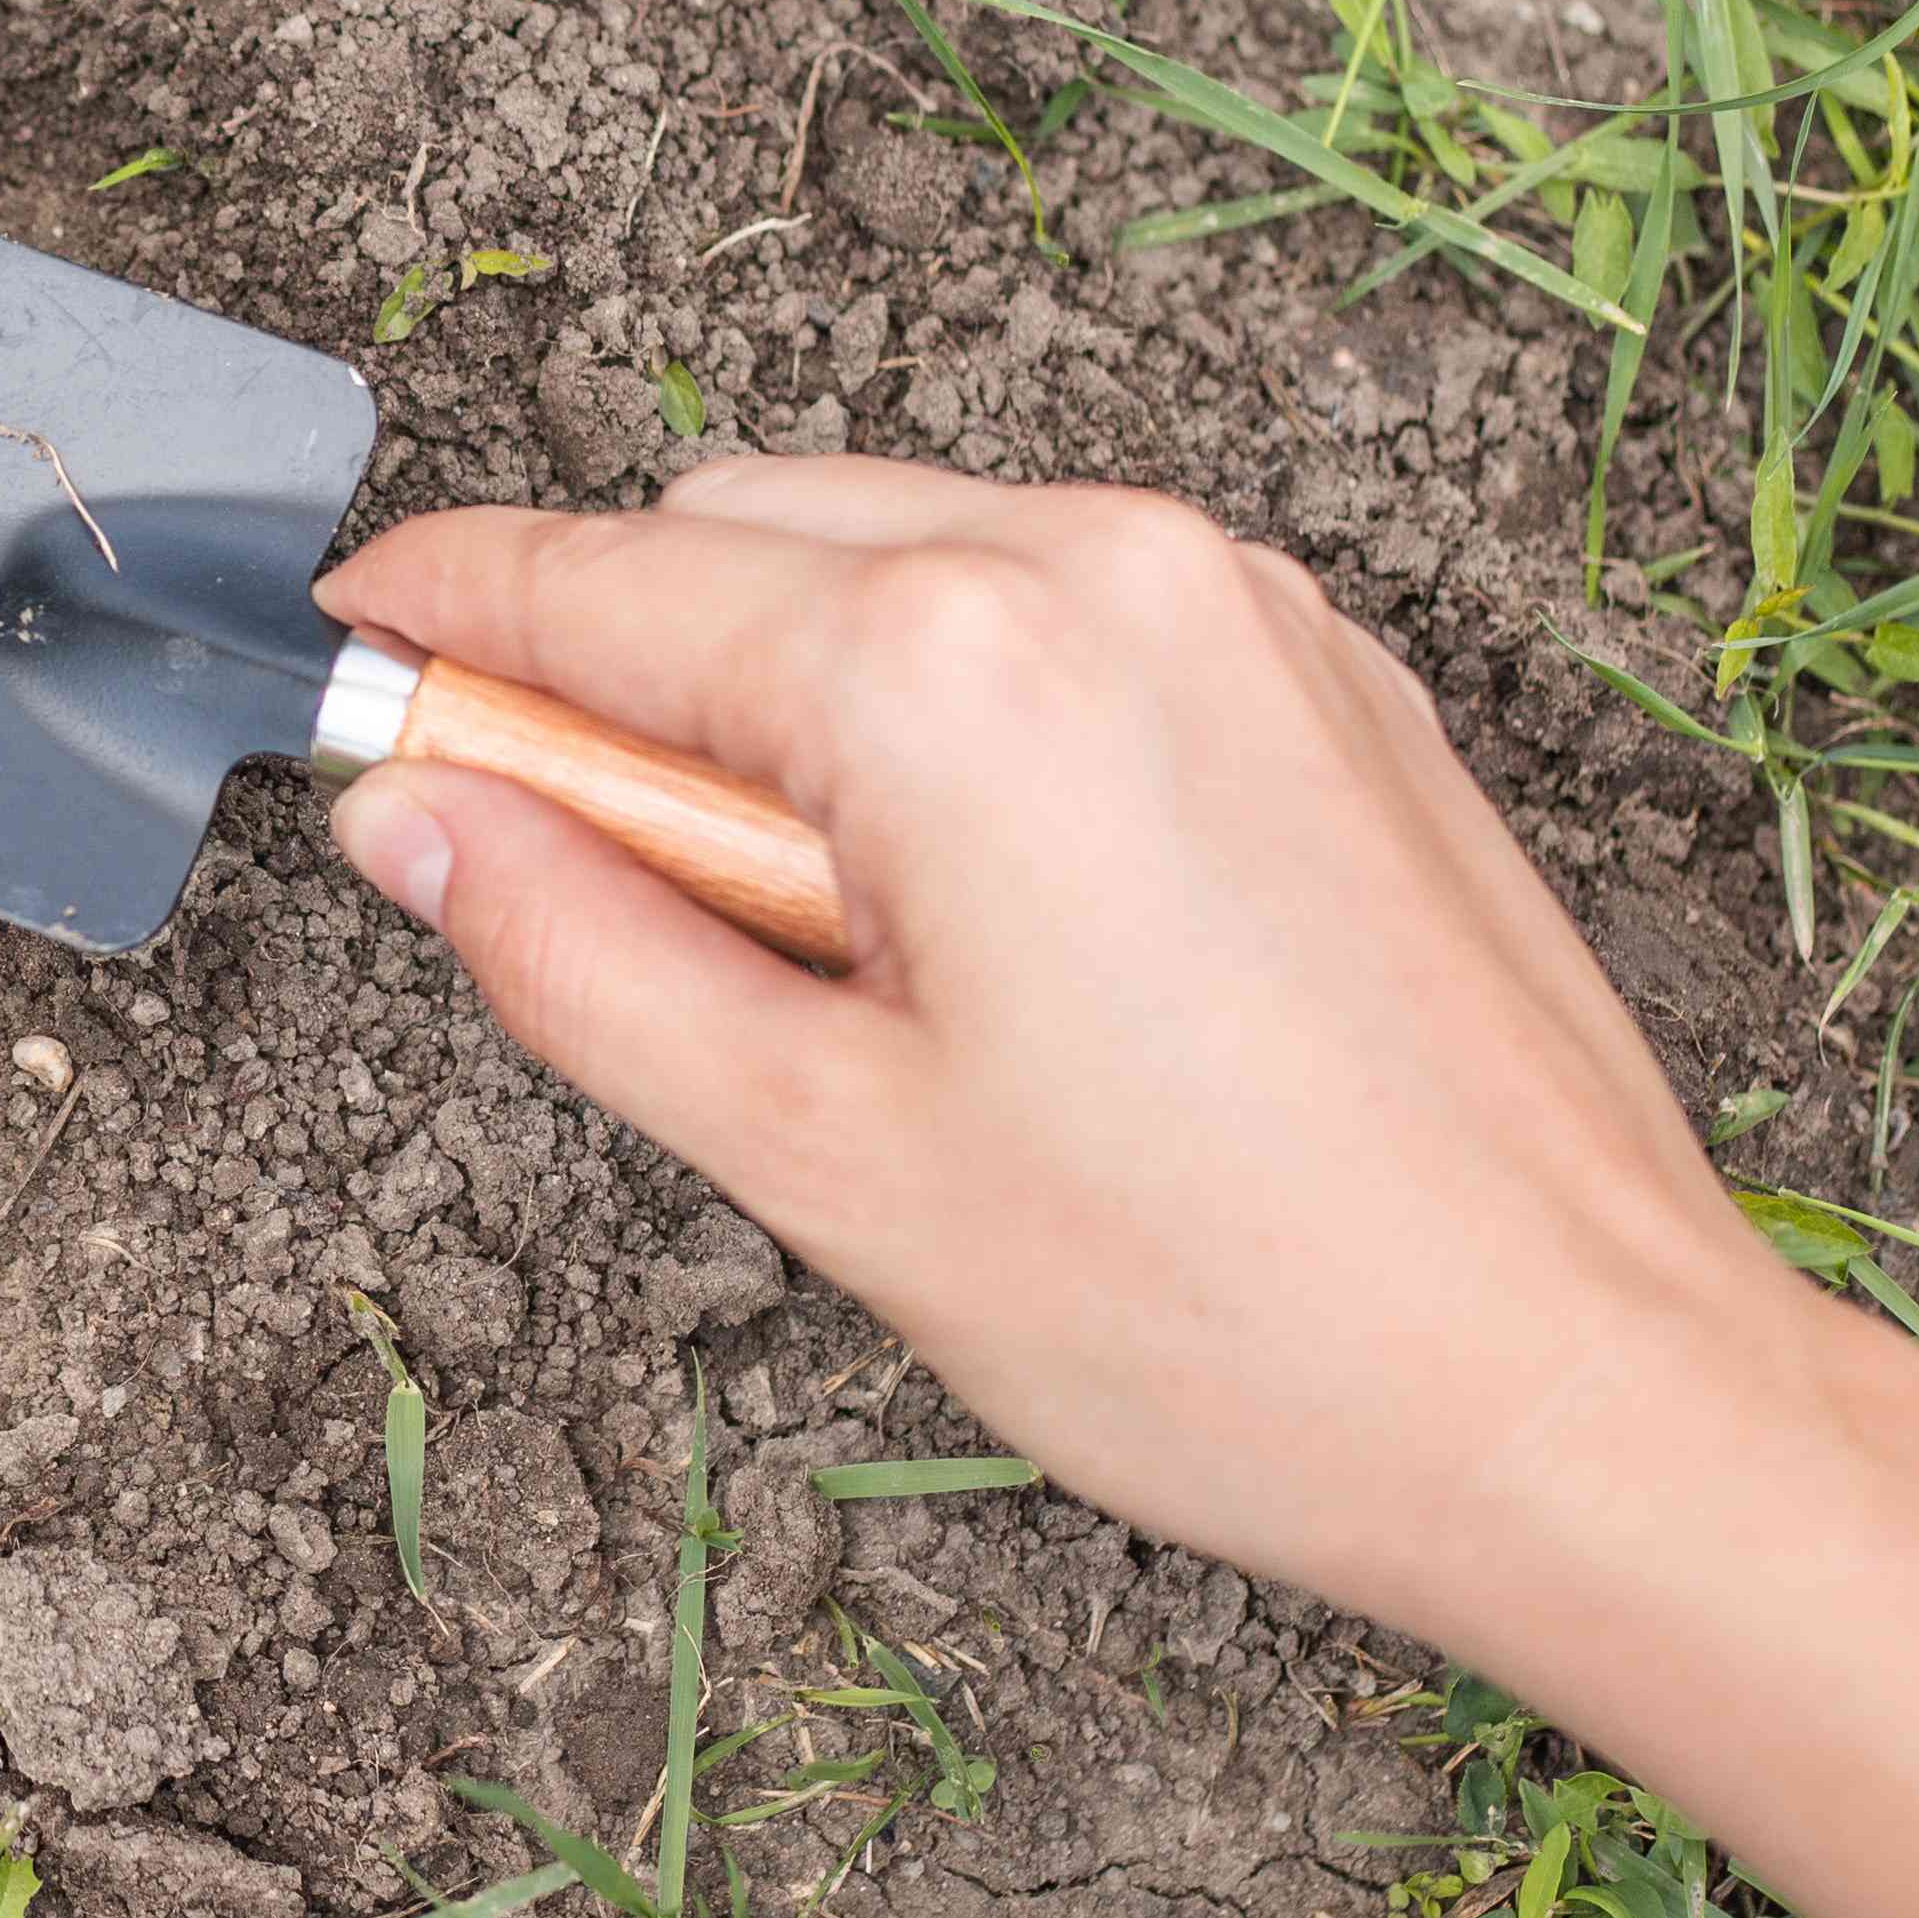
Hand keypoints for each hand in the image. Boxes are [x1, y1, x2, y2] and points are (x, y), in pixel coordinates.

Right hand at [326, 466, 1918, 1917]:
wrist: (1582, 1384)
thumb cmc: (1225, 1311)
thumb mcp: (820, 1157)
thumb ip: (578, 949)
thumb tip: (411, 814)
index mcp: (945, 672)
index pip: (592, 589)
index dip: (436, 618)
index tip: (336, 638)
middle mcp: (1097, 567)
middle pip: (735, 532)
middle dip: (625, 678)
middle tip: (611, 903)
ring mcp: (1234, 603)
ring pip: (895, 549)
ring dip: (794, 690)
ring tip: (840, 954)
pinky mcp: (1324, 667)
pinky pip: (1056, 603)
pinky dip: (956, 700)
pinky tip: (989, 918)